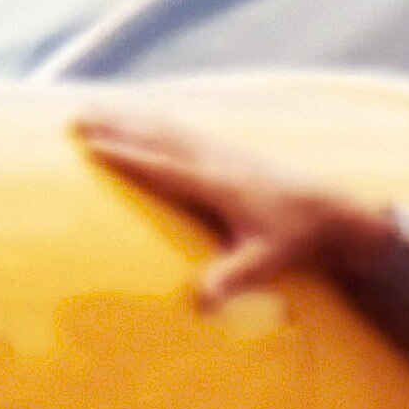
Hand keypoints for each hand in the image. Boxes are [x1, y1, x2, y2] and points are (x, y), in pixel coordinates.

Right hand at [72, 103, 393, 308]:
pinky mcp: (225, 150)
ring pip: (165, 124)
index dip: (128, 155)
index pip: (164, 166)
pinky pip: (180, 127)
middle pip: (157, 136)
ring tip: (93, 105)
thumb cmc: (296, 237)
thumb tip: (199, 304)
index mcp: (218, 183)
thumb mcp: (265, 262)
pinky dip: (152, 117)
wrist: (330, 210)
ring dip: (129, 114)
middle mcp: (215, 159)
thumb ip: (231, 280)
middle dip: (116, 124)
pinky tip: (137, 112)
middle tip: (77, 115)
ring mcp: (220, 150)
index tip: (94, 146)